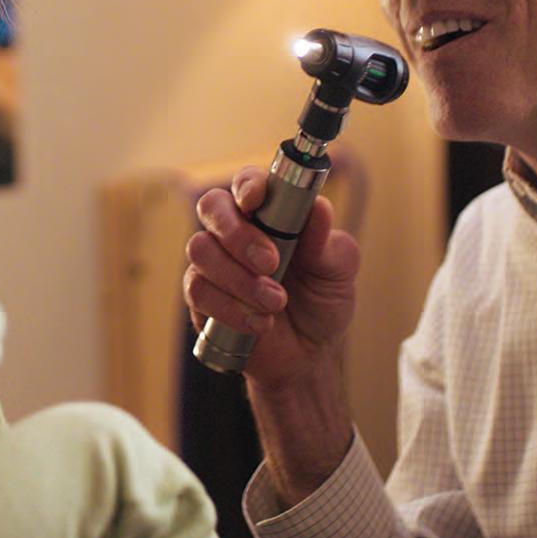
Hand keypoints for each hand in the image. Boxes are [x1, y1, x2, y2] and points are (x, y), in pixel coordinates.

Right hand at [182, 167, 362, 390]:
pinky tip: (261, 323)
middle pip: (212, 206)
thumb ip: (329, 241)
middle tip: (271, 262)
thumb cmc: (322, 301)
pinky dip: (231, 308)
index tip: (255, 200)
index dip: (247, 185)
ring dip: (239, 279)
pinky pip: (198, 290)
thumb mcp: (338, 271)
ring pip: (200, 249)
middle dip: (238, 234)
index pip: (247, 182)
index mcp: (270, 212)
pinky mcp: (201, 297)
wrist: (308, 355)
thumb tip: (320, 207)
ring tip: (276, 302)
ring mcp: (214, 262)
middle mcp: (236, 230)